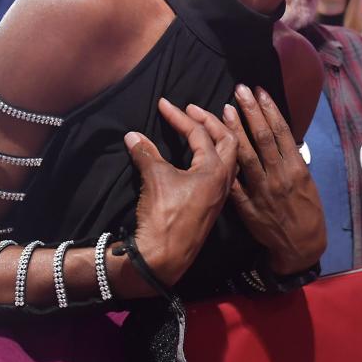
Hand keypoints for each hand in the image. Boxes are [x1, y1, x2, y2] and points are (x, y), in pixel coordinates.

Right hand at [126, 97, 237, 287]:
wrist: (164, 257)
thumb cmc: (164, 216)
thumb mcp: (154, 179)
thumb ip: (146, 153)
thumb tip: (133, 135)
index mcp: (215, 169)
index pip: (200, 133)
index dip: (180, 117)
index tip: (164, 104)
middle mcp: (225, 178)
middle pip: (226, 139)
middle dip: (210, 121)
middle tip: (191, 109)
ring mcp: (221, 192)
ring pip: (228, 156)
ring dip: (216, 138)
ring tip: (202, 125)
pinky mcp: (213, 203)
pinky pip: (222, 171)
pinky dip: (213, 157)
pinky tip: (202, 155)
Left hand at [218, 84, 325, 274]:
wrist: (301, 246)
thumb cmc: (308, 211)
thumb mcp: (307, 182)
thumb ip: (292, 160)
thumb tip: (280, 137)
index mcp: (297, 168)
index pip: (281, 131)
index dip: (269, 109)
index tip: (259, 91)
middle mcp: (279, 176)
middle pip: (262, 137)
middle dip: (250, 111)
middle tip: (239, 90)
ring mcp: (262, 190)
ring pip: (245, 155)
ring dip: (235, 130)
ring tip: (224, 109)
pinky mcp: (248, 206)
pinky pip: (234, 183)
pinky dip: (225, 164)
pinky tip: (214, 146)